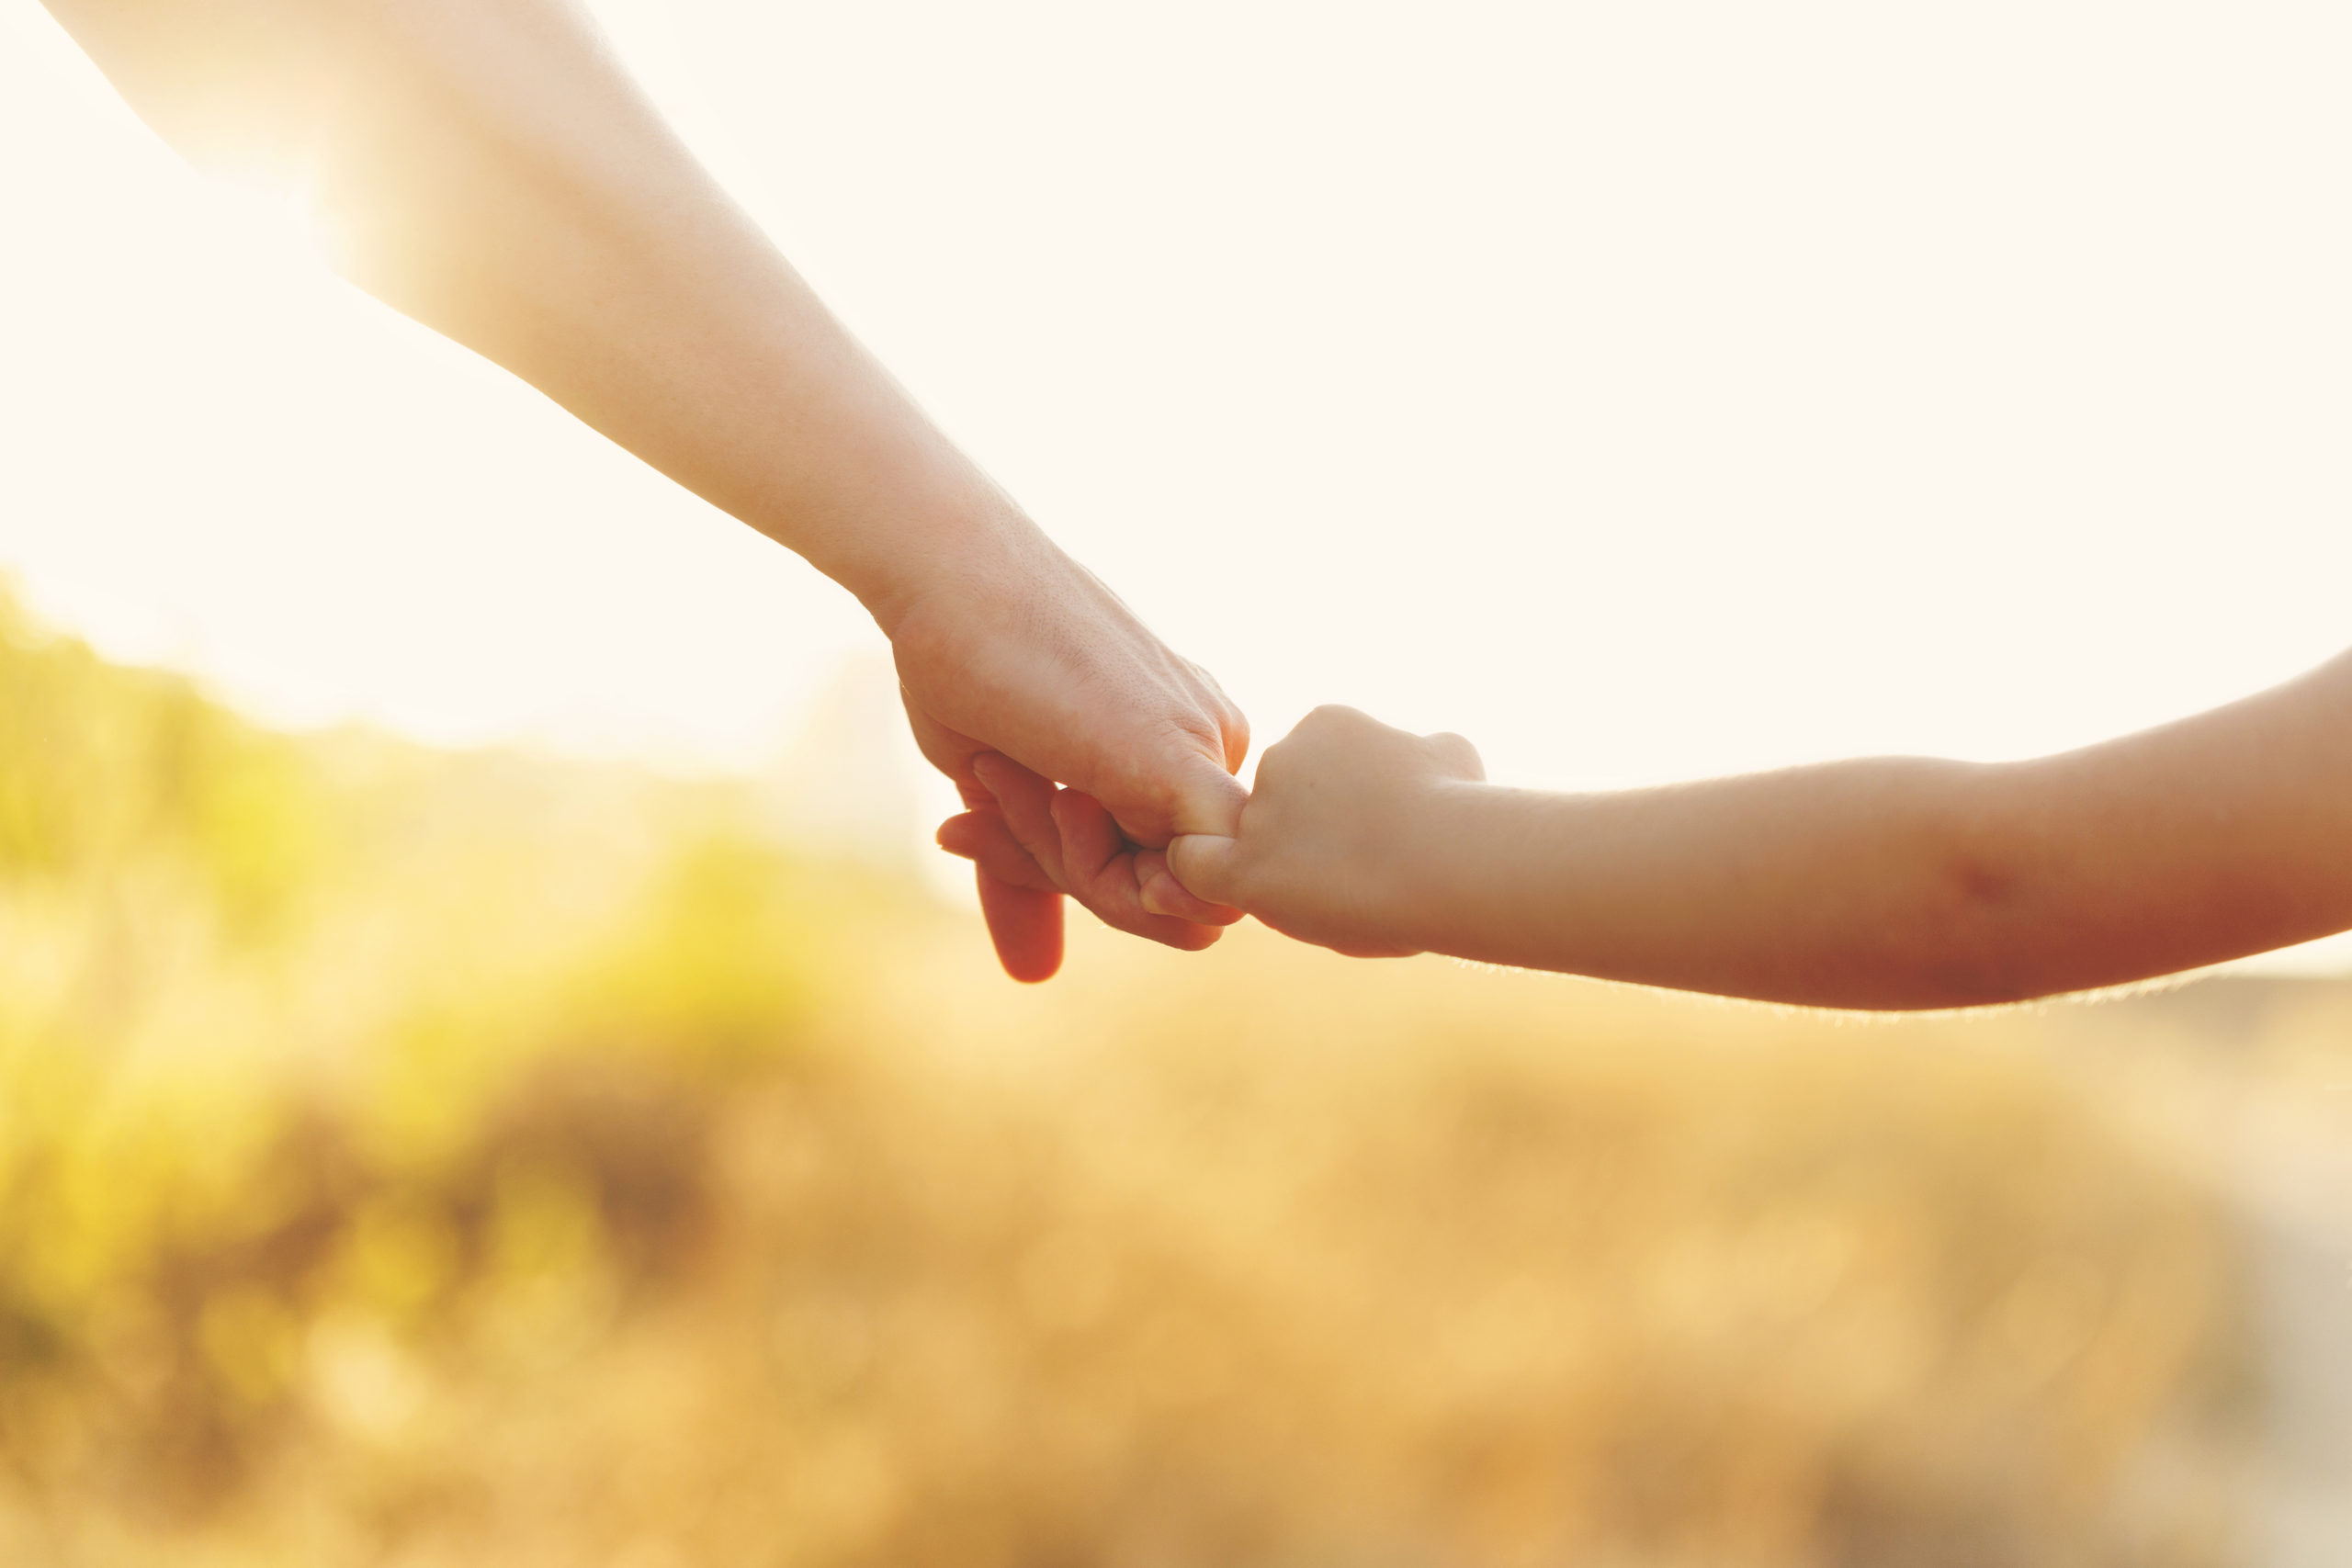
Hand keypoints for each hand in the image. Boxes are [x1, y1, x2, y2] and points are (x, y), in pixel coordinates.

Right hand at [897, 514, 1249, 980]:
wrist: (948, 576)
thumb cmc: (966, 663)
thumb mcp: (1003, 795)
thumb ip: (1033, 882)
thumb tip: (1036, 977)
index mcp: (1184, 748)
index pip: (1156, 876)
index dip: (1064, 873)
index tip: (979, 822)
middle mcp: (1213, 745)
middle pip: (1166, 898)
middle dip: (1055, 871)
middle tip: (982, 805)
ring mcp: (1209, 755)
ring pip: (1166, 902)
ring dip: (1056, 860)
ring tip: (999, 777)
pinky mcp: (1188, 770)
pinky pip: (1170, 890)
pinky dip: (1088, 867)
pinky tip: (1041, 788)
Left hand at [1160, 705, 1485, 958]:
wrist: (1451, 855)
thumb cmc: (1464, 811)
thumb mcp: (1454, 755)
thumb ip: (1425, 753)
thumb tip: (1432, 753)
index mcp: (1327, 726)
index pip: (1311, 766)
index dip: (1336, 806)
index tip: (1374, 833)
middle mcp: (1280, 758)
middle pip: (1277, 806)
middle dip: (1307, 838)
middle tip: (1357, 875)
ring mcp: (1260, 813)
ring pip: (1250, 842)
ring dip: (1279, 866)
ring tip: (1337, 897)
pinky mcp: (1246, 867)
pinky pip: (1197, 867)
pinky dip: (1202, 880)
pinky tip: (1245, 899)